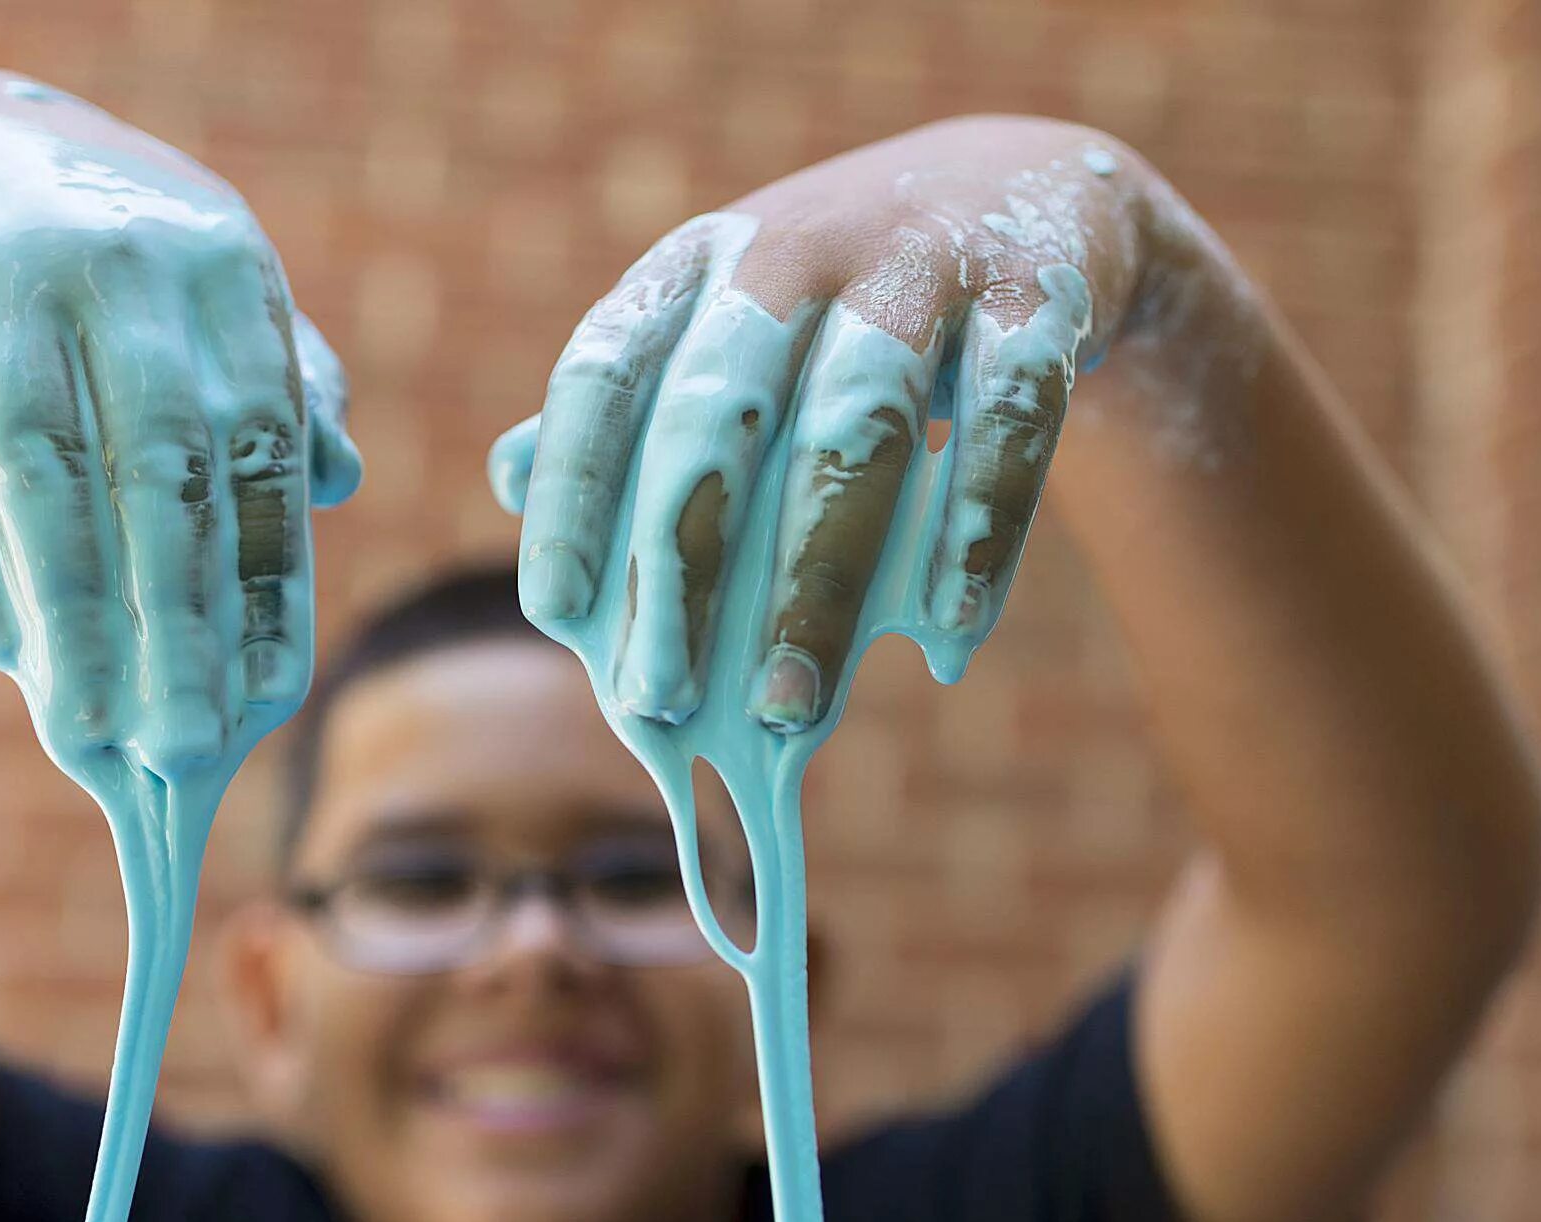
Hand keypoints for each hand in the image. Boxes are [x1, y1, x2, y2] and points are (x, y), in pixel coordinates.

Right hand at [0, 81, 359, 778]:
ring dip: (71, 614)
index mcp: (222, 264)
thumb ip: (279, 385)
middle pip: (156, 468)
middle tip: (188, 749)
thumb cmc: (109, 270)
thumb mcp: (205, 297)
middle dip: (176, 620)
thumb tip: (339, 479)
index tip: (270, 696)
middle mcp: (118, 259)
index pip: (260, 442)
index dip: (264, 572)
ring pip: (41, 470)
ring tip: (91, 735)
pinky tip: (8, 652)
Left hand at [492, 117, 1150, 730]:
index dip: (573, 491)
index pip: (604, 372)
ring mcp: (919, 265)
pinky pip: (1009, 422)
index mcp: (697, 263)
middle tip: (661, 701)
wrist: (1027, 188)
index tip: (555, 615)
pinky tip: (947, 637)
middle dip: (684, 568)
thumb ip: (629, 404)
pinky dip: (977, 534)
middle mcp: (793, 250)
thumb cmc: (837, 298)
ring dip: (819, 584)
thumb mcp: (724, 324)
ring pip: (862, 432)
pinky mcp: (1035, 294)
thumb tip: (505, 474)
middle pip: (720, 417)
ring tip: (790, 713)